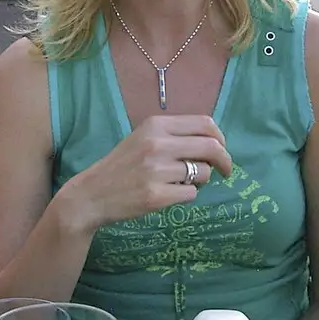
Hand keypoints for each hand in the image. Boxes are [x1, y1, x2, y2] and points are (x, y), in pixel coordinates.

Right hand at [55, 115, 232, 232]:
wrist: (92, 194)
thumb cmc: (122, 166)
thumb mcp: (143, 138)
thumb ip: (174, 136)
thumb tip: (214, 143)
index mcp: (155, 125)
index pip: (205, 124)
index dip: (220, 138)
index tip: (222, 149)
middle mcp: (157, 144)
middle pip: (211, 147)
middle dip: (225, 160)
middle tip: (225, 171)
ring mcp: (157, 170)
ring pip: (203, 173)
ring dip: (200, 181)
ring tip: (180, 182)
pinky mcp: (156, 195)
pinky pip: (191, 194)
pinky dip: (186, 195)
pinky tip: (169, 194)